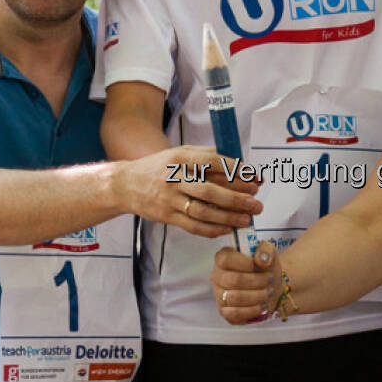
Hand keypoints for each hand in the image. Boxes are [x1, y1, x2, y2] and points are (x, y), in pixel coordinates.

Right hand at [118, 147, 262, 238]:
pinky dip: (212, 229)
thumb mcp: (179, 153)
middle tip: (256, 202)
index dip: (238, 171)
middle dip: (237, 198)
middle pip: (210, 190)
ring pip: (203, 211)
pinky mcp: (166, 216)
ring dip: (228, 217)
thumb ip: (205, 155)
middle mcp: (175, 178)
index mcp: (181, 158)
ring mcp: (170, 199)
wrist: (125, 184)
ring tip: (247, 218)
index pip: (214, 163)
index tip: (256, 178)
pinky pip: (192, 226)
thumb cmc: (159, 167)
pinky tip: (227, 228)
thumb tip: (238, 161)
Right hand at [212, 242, 278, 323]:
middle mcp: (217, 276)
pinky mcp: (225, 311)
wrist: (270, 286)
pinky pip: (234, 314)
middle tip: (270, 280)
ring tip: (269, 292)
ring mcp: (219, 295)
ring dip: (257, 296)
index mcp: (223, 258)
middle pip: (233, 280)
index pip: (225, 259)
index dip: (245, 263)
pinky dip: (252, 310)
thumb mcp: (269, 253)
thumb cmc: (265, 268)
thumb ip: (266, 250)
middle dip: (256, 281)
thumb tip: (261, 259)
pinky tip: (263, 306)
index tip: (260, 265)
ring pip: (234, 298)